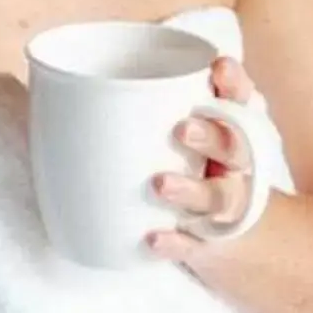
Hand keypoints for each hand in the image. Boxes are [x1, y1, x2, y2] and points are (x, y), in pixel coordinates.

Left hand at [147, 53, 262, 266]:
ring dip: (191, 190)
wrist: (242, 234)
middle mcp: (238, 167)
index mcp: (235, 131)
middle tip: (182, 128)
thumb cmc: (203, 167)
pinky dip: (177, 243)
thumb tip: (69, 83)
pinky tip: (154, 238)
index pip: (244, 101)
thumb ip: (155, 107)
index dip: (236, 84)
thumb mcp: (194, 134)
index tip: (219, 67)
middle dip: (213, 136)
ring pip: (220, 196)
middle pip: (238, 147)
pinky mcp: (212, 243)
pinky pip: (196, 245)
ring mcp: (228, 206)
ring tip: (160, 184)